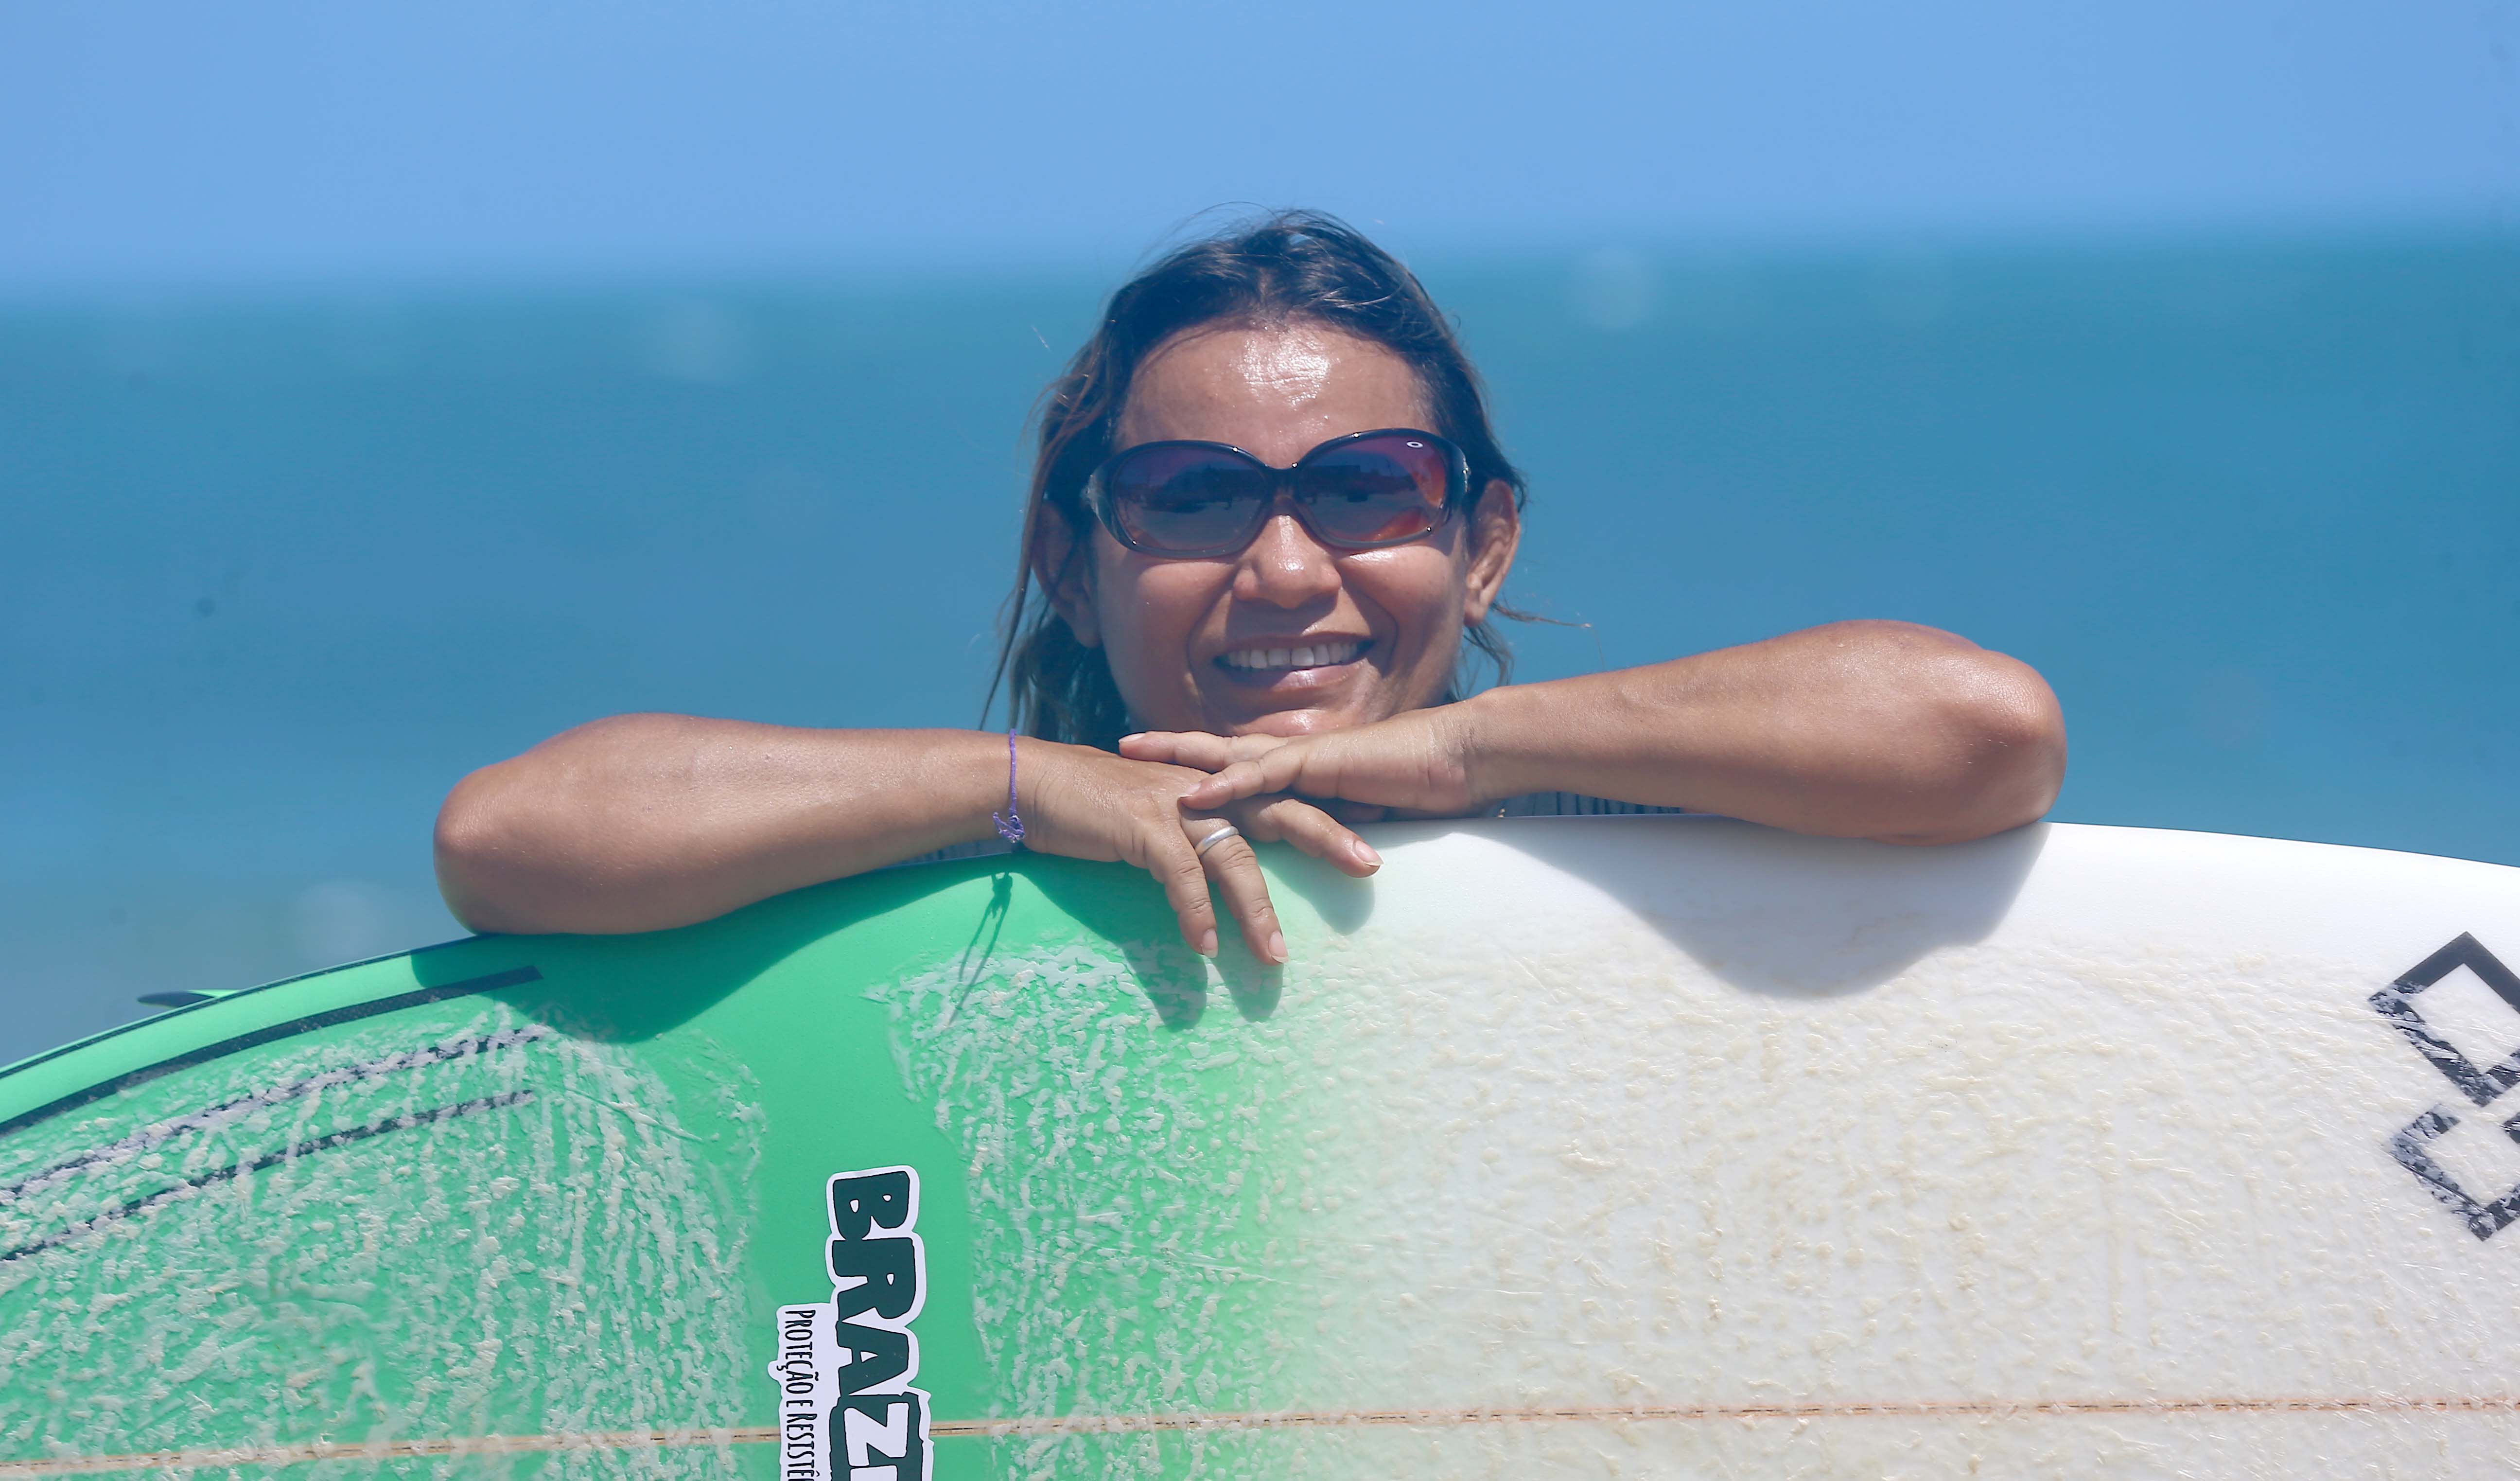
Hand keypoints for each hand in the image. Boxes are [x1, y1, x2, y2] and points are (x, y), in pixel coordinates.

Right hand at [1014, 741, 1380, 963]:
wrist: (1039, 786)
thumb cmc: (1100, 807)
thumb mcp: (1162, 818)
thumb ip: (1199, 837)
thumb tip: (1226, 875)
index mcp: (1216, 786)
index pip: (1283, 797)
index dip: (1326, 816)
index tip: (1367, 840)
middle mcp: (1207, 789)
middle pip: (1281, 811)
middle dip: (1327, 837)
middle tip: (1368, 867)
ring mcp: (1177, 804)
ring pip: (1235, 856)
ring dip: (1257, 911)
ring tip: (1275, 957)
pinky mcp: (1145, 825)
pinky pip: (1181, 875)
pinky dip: (1194, 912)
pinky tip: (1203, 946)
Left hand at [1123, 707, 1483, 818]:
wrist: (1460, 759)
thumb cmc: (1421, 785)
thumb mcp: (1360, 816)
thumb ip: (1329, 828)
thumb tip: (1316, 854)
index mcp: (1302, 768)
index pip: (1239, 761)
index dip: (1198, 761)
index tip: (1158, 761)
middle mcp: (1295, 757)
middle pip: (1219, 748)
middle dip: (1169, 746)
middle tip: (1120, 744)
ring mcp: (1306, 756)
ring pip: (1228, 751)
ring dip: (1178, 753)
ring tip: (1132, 751)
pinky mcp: (1322, 764)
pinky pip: (1266, 775)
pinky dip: (1228, 785)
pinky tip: (1192, 793)